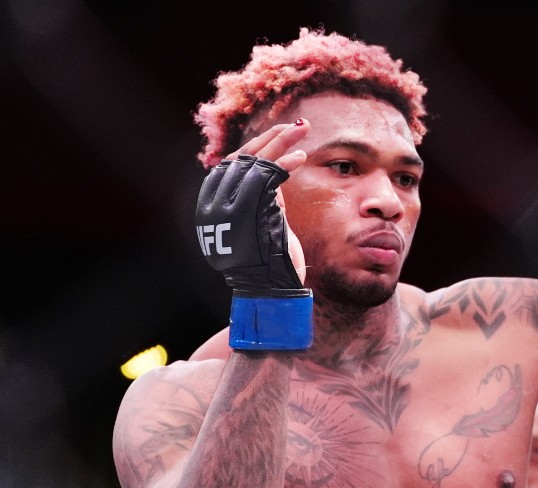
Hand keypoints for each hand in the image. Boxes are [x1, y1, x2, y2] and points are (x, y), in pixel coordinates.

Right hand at [195, 121, 313, 350]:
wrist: (270, 292)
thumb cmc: (271, 264)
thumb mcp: (265, 223)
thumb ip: (263, 199)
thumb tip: (272, 170)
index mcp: (216, 206)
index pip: (234, 165)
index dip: (258, 146)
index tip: (281, 135)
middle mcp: (217, 203)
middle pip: (242, 157)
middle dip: (270, 137)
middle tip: (296, 125)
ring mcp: (231, 206)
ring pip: (254, 162)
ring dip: (279, 142)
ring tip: (301, 131)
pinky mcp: (250, 211)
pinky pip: (266, 178)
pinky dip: (283, 164)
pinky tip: (300, 157)